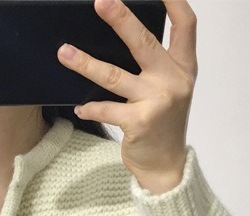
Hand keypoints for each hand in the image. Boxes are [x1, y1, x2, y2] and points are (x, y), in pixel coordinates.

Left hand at [58, 0, 197, 193]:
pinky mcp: (139, 123)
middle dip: (121, 19)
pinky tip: (79, 107)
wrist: (166, 165)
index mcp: (184, 67)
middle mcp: (173, 81)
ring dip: (86, 64)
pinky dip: (90, 107)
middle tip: (101, 1)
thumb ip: (157, 64)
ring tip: (64, 52)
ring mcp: (157, 102)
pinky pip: (106, 109)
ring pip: (114, 76)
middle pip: (144, 42)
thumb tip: (123, 35)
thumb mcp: (170, 89)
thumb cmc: (163, 125)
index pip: (185, 24)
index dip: (174, 0)